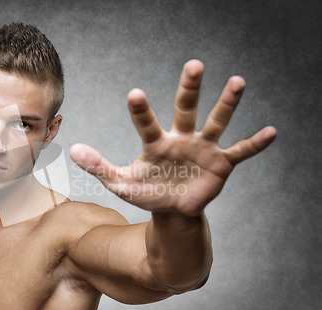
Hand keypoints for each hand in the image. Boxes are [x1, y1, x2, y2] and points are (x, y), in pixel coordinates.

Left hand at [70, 60, 276, 215]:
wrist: (172, 210)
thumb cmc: (147, 192)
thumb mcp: (121, 182)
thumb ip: (98, 166)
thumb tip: (73, 150)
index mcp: (156, 142)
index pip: (146, 122)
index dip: (140, 110)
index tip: (134, 93)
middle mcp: (181, 138)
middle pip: (186, 108)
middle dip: (190, 88)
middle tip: (194, 65)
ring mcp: (203, 149)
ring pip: (216, 121)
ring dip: (227, 104)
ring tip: (237, 82)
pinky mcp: (221, 164)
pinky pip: (240, 151)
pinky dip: (254, 144)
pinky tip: (271, 131)